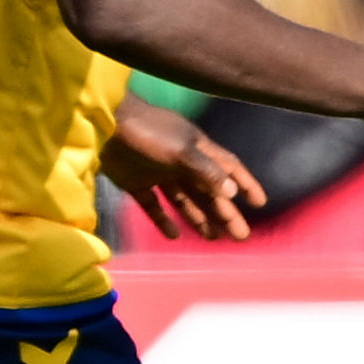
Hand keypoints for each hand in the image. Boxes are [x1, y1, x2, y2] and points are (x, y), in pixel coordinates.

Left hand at [103, 96, 266, 241]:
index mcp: (196, 149)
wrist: (102, 125)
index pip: (228, 168)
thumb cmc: (146, 132)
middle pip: (209, 191)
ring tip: (214, 238)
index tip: (260, 203)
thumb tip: (232, 192)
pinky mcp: (135, 182)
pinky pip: (153, 205)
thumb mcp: (180, 150)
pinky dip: (163, 220)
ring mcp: (158, 172)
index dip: (245, 184)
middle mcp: (180, 162)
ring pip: (184, 200)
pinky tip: (173, 235)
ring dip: (199, 218)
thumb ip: (206, 170)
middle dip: (226, 212)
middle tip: (241, 236)